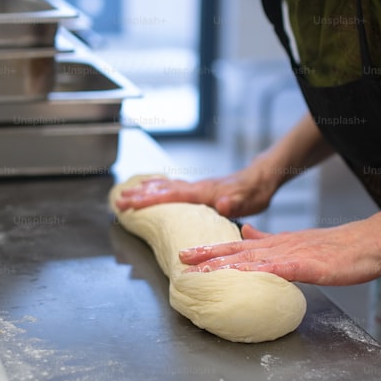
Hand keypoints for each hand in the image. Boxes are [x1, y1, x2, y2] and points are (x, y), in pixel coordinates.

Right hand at [114, 171, 275, 218]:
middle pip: (162, 189)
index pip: (171, 196)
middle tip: (118, 200)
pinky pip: (173, 187)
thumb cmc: (255, 191)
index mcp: (203, 192)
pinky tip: (152, 188)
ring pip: (166, 186)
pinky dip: (159, 187)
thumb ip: (234, 201)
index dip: (150, 200)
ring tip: (126, 193)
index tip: (130, 203)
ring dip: (145, 190)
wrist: (262, 177)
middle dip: (139, 195)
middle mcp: (197, 187)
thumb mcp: (249, 200)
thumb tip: (221, 203)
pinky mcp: (200, 189)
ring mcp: (197, 186)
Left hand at [179, 222, 380, 285]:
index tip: (185, 254)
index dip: (210, 250)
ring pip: (256, 260)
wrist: (367, 242)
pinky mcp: (312, 265)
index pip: (236, 246)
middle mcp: (279, 247)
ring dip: (230, 264)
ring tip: (206, 270)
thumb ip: (267, 239)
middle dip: (209, 256)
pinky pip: (287, 268)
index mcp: (275, 243)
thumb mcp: (294, 241)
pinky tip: (253, 274)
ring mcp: (294, 255)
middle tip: (182, 260)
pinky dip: (268, 271)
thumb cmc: (335, 247)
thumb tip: (244, 231)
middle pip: (238, 252)